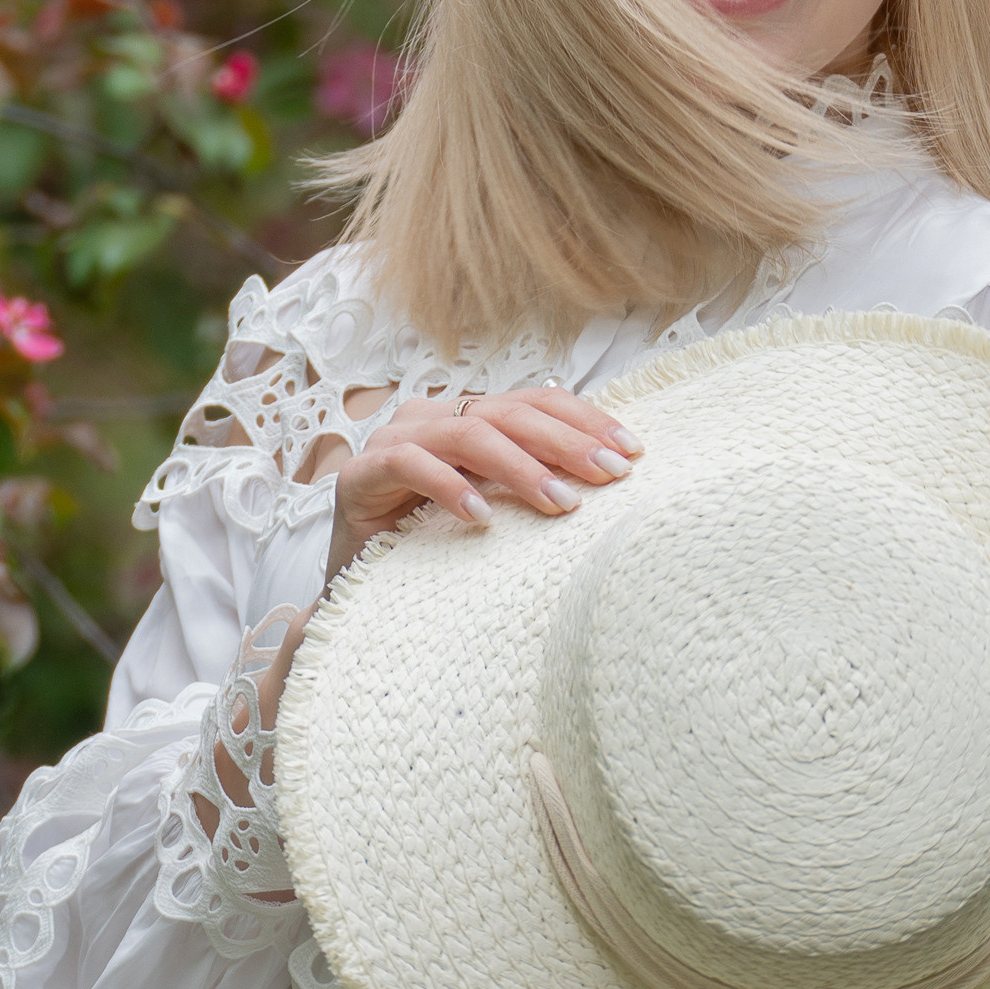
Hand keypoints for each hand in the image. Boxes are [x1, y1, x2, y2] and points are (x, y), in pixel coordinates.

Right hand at [326, 385, 642, 577]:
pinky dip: (450, 487)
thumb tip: (610, 475)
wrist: (357, 586)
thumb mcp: (494, 509)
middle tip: (609, 474)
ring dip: (520, 468)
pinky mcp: (361, 475)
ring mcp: (392, 442)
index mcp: (465, 417)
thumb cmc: (432, 548)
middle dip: (566, 443)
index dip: (585, 420)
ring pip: (468, 435)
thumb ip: (531, 482)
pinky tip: (483, 518)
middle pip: (508, 413)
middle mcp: (430, 418)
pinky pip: (410, 466)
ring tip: (560, 504)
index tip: (632, 451)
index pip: (534, 401)